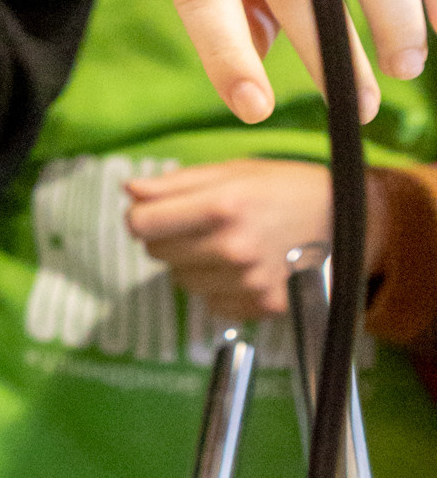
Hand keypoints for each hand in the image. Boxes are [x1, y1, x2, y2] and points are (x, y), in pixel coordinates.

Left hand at [121, 159, 377, 323]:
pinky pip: (210, 303)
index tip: (153, 212)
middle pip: (156, 252)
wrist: (348, 222)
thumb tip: (129, 191)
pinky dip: (218, 288)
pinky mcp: (261, 306)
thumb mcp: (234, 171)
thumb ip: (177, 183)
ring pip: (181, 280)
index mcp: (224, 205)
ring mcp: (248, 281)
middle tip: (201, 225)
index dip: (140, 216)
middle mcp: (234, 247)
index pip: (142, 223)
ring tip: (226, 244)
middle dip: (168, 237)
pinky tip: (242, 268)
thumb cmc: (285, 189)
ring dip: (192, 264)